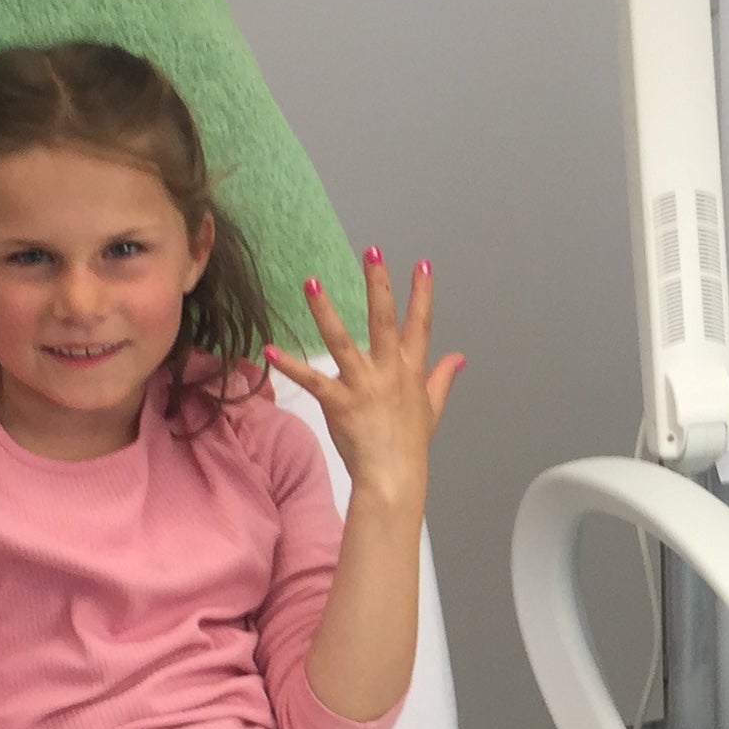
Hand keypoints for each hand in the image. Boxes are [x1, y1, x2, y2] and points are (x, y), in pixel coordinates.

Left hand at [267, 248, 464, 509]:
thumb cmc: (410, 445)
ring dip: (325, 310)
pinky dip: (289, 365)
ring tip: (311, 282)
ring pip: (341, 340)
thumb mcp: (432, 408)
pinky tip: (270, 349)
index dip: (422, 293)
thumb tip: (458, 357)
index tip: (421, 264)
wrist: (393, 477)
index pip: (420, 324)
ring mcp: (362, 385)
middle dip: (378, 283)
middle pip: (382, 319)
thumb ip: (442, 377)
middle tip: (371, 251)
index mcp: (410, 370)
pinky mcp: (338, 402)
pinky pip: (311, 380)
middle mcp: (387, 371)